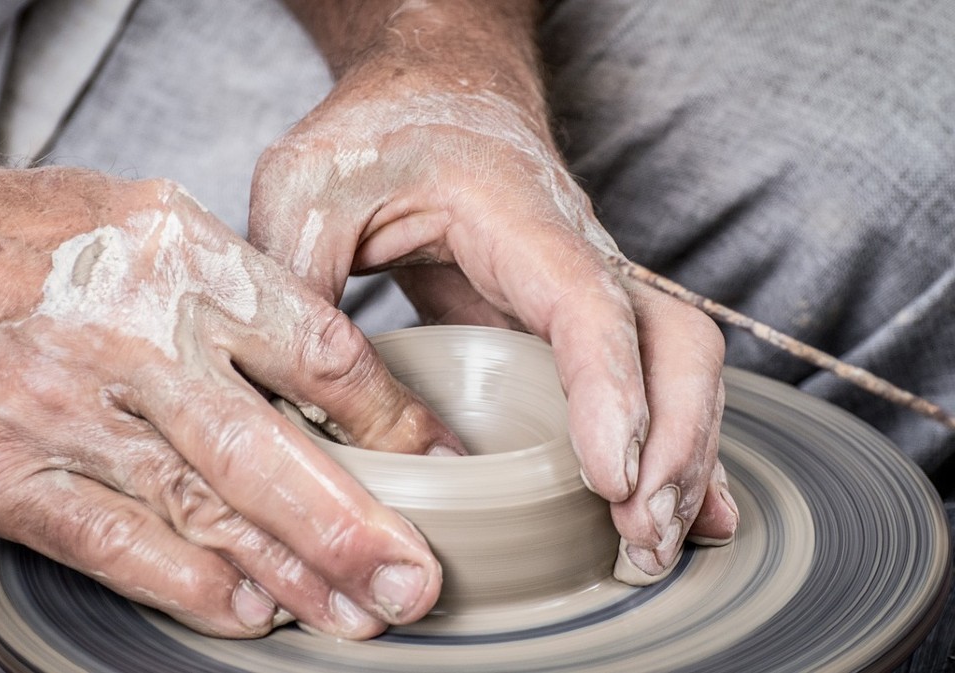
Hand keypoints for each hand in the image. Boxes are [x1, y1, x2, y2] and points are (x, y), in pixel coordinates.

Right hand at [0, 167, 460, 638]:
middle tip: (416, 581)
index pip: (318, 348)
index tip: (435, 460)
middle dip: (353, 527)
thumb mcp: (149, 223)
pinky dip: (189, 584)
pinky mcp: (10, 472)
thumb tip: (332, 376)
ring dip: (290, 572)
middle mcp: (131, 334)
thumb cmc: (31, 238)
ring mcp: (67, 409)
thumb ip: (237, 294)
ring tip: (357, 612)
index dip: (389, 418)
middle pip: (270, 448)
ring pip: (203, 508)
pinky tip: (251, 611)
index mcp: (182, 255)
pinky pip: (114, 541)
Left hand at [249, 30, 737, 582]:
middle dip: (677, 445)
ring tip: (652, 548)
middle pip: (675, 344)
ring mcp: (587, 287)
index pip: (589, 305)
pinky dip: (671, 445)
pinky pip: (648, 378)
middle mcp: (577, 253)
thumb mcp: (307, 187)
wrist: (432, 90)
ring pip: (680, 367)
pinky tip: (670, 508)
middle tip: (638, 539)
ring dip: (684, 458)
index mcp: (517, 216)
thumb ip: (297, 282)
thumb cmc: (376, 130)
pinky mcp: (573, 321)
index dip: (611, 395)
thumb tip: (293, 403)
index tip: (612, 479)